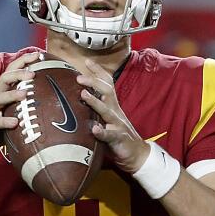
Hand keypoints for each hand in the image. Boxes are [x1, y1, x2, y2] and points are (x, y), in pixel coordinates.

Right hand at [0, 51, 38, 158]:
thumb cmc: (0, 124)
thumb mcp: (13, 110)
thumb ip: (26, 102)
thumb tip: (52, 97)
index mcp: (3, 91)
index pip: (12, 71)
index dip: (23, 61)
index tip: (38, 54)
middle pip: (4, 79)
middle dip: (18, 74)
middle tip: (33, 73)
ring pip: (0, 98)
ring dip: (12, 94)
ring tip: (25, 94)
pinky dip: (5, 121)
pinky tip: (14, 122)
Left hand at [78, 59, 148, 173]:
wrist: (137, 154)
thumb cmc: (117, 135)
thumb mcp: (106, 118)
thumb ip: (96, 108)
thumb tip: (78, 96)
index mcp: (112, 106)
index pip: (106, 84)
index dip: (98, 72)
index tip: (87, 61)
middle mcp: (115, 112)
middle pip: (106, 92)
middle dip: (94, 83)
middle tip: (79, 77)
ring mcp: (117, 125)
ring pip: (106, 111)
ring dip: (95, 102)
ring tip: (84, 95)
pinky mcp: (118, 139)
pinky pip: (110, 135)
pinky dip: (102, 132)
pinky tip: (95, 129)